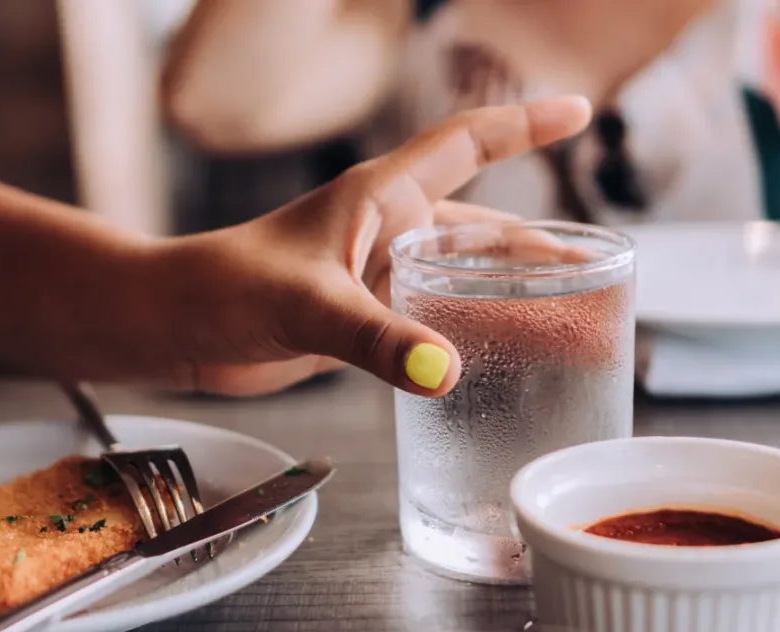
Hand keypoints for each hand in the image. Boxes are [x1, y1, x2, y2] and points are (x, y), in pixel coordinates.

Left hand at [150, 96, 592, 396]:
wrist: (176, 326)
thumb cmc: (223, 286)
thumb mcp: (305, 304)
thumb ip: (372, 337)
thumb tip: (444, 373)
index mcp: (379, 199)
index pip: (466, 145)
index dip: (524, 125)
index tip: (580, 110)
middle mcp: (388, 232)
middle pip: (486, 231)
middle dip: (545, 254)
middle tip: (604, 282)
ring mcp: (379, 278)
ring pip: (468, 282)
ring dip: (517, 303)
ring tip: (577, 332)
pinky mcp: (366, 321)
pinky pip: (438, 322)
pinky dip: (475, 338)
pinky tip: (505, 361)